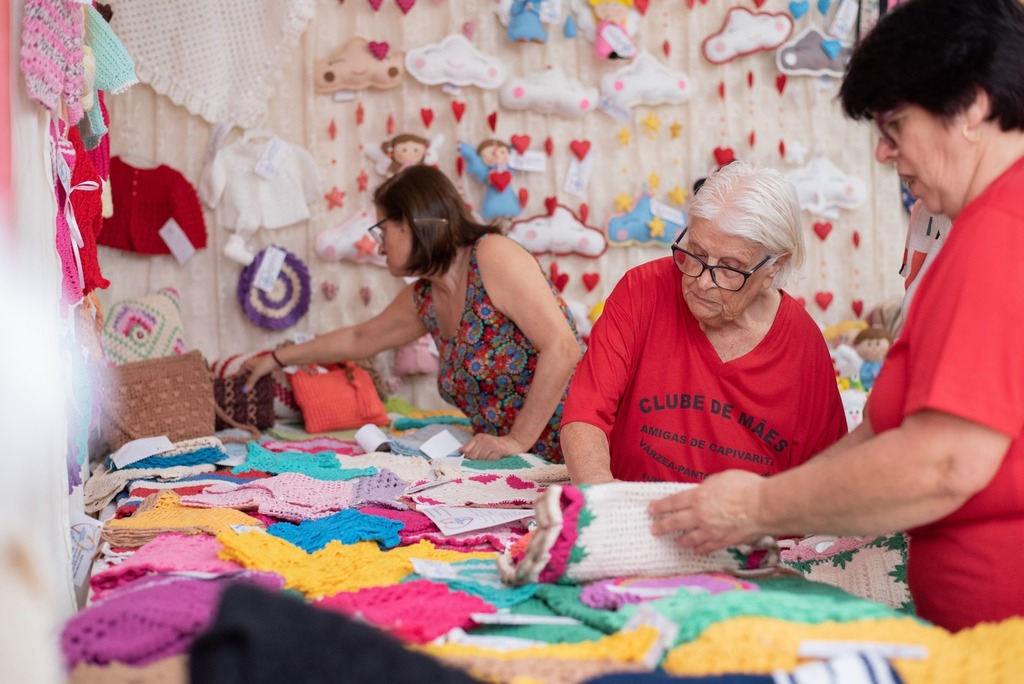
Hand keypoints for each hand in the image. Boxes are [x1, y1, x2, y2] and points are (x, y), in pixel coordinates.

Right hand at [241, 353, 278, 391]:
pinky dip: (259, 384)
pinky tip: (258, 390)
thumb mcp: (257, 373)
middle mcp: (252, 367)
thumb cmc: (266, 364)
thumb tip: (244, 390)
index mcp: (248, 365)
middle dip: (246, 384)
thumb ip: (251, 381)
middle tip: (243, 393)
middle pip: (247, 377)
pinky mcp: (265, 372)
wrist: (278, 360)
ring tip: (250, 394)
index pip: (240, 373)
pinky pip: (260, 379)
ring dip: (253, 385)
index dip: (238, 380)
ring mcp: (258, 370)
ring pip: (254, 379)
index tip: (235, 388)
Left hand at [458, 433, 528, 460]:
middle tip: (481, 466)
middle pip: (472, 456)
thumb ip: (472, 447)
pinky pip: (489, 461)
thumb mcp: (484, 444)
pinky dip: (490, 465)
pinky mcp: (497, 449)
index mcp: (478, 437)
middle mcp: (483, 439)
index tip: (466, 465)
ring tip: (489, 465)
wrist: (515, 443)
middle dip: (475, 464)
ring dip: (483, 465)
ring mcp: (490, 444)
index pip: (466, 450)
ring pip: (480, 460)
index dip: (466, 459)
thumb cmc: (498, 446)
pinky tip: (493, 464)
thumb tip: (459, 451)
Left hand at [648, 470, 766, 554]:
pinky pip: (708, 547)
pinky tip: (697, 550)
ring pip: (691, 538)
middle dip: (663, 526)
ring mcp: (711, 531)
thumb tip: (703, 491)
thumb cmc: (746, 487)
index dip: (661, 506)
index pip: (674, 502)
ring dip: (682, 541)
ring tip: (676, 542)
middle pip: (676, 522)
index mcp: (698, 497)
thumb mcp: (721, 478)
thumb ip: (708, 487)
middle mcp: (700, 515)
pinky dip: (701, 549)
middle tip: (654, 530)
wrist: (764, 507)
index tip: (651, 510)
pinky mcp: (724, 541)